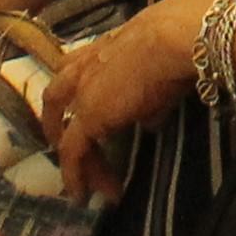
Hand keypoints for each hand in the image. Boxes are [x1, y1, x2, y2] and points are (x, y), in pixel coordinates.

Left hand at [41, 0, 203, 197]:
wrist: (173, 40)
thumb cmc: (177, 46)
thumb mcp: (161, 74)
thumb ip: (150, 102)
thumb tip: (147, 124)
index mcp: (99, 50)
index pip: (75, 73)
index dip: (76, 97)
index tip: (88, 122)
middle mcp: (82, 69)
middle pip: (58, 101)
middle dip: (59, 128)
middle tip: (72, 156)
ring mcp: (81, 93)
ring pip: (67, 132)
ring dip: (78, 161)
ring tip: (89, 189)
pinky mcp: (87, 118)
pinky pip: (73, 153)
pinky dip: (76, 175)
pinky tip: (82, 195)